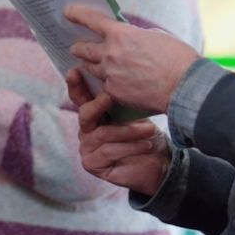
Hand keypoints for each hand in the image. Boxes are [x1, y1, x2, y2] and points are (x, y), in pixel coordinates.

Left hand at [65, 4, 198, 113]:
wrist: (185, 87)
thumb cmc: (177, 59)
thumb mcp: (156, 36)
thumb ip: (135, 37)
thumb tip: (128, 40)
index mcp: (121, 34)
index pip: (91, 20)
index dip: (77, 14)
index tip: (67, 12)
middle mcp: (110, 53)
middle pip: (83, 49)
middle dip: (78, 47)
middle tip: (76, 47)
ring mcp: (110, 75)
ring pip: (90, 69)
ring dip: (90, 66)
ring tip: (92, 66)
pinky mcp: (114, 93)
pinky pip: (103, 87)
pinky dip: (107, 85)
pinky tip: (113, 86)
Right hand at [65, 69, 171, 195]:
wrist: (159, 162)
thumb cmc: (146, 135)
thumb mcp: (136, 113)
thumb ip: (122, 99)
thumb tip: (120, 78)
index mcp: (94, 113)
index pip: (79, 97)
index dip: (75, 84)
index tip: (75, 71)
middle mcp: (86, 129)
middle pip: (84, 114)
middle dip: (97, 105)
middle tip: (109, 97)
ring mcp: (87, 147)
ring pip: (102, 134)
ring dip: (129, 131)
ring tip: (149, 129)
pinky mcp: (92, 164)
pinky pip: (109, 151)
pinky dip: (130, 147)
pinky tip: (146, 144)